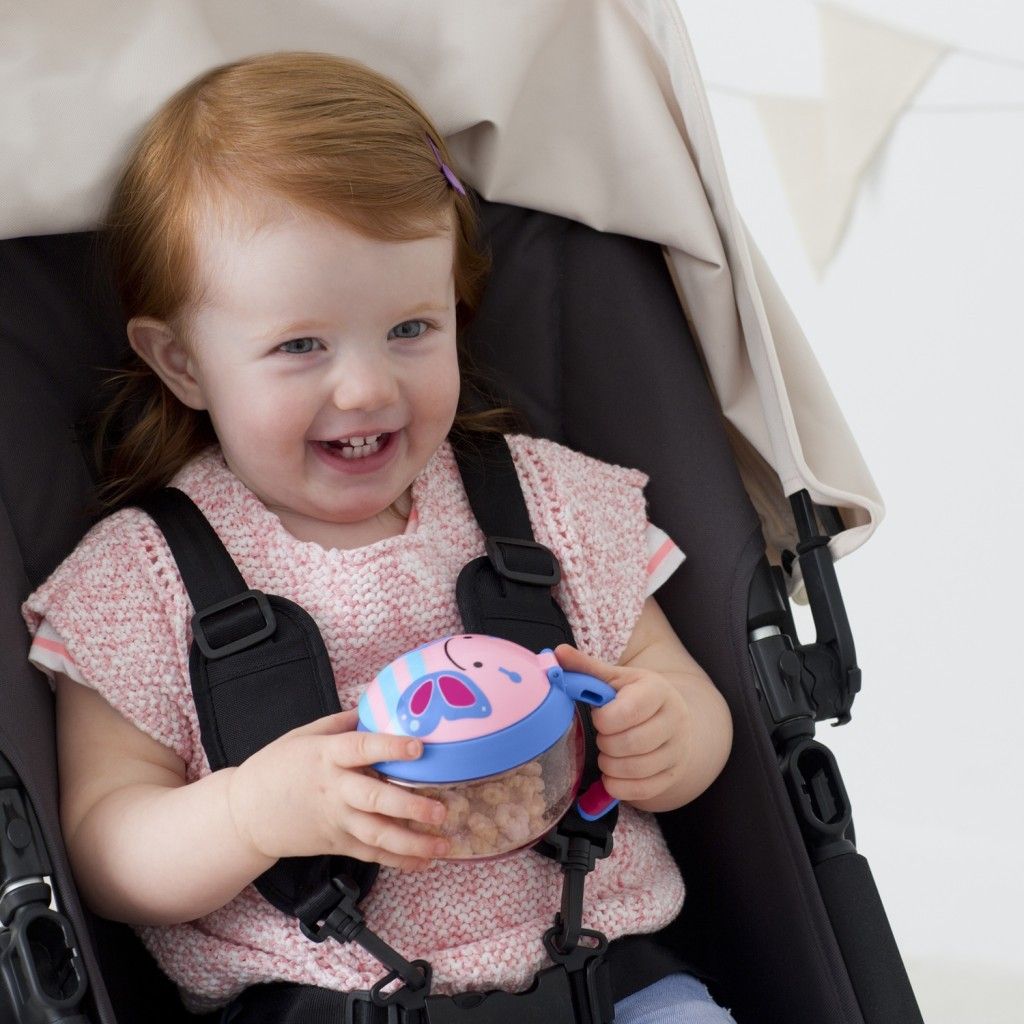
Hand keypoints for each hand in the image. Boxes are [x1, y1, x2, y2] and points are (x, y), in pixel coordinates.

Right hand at [227, 709, 448, 870]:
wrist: (244, 813)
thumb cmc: (275, 768)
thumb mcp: (303, 735)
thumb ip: (341, 722)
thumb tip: (374, 706)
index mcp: (326, 756)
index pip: (361, 748)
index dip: (390, 747)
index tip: (418, 747)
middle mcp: (334, 790)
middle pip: (374, 798)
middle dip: (409, 807)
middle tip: (441, 810)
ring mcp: (336, 820)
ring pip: (377, 834)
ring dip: (412, 842)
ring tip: (443, 843)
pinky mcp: (336, 843)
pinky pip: (371, 854)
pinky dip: (399, 860)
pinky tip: (424, 860)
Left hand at [554, 644, 691, 806]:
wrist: (673, 719)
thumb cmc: (638, 697)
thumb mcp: (616, 679)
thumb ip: (586, 668)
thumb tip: (558, 653)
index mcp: (658, 691)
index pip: (628, 711)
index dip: (603, 719)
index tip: (599, 716)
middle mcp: (674, 720)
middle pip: (631, 743)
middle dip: (605, 743)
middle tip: (602, 736)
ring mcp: (677, 750)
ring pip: (635, 769)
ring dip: (609, 765)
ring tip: (607, 753)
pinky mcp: (673, 775)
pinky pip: (642, 790)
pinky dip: (619, 786)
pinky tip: (613, 772)